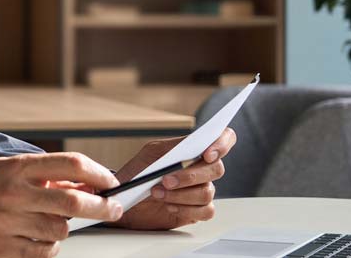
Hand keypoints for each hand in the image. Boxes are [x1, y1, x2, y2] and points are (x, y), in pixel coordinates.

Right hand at [0, 152, 122, 257]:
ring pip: (60, 230)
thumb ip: (46, 175)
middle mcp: (12, 193)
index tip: (111, 183)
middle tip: (113, 209)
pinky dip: (48, 248)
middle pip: (73, 202)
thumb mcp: (9, 171)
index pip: (71, 164)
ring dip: (63, 228)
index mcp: (17, 168)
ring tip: (47, 223)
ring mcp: (6, 223)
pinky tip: (37, 239)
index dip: (99, 174)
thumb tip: (89, 185)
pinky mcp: (2, 250)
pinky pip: (44, 252)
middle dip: (102, 207)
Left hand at [106, 128, 236, 229]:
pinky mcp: (198, 210)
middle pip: (216, 169)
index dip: (222, 144)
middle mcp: (202, 169)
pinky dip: (186, 209)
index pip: (224, 138)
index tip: (207, 154)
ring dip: (180, 194)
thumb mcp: (152, 154)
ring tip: (157, 193)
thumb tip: (191, 145)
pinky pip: (206, 211)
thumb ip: (174, 147)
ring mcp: (202, 190)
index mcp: (194, 149)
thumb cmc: (138, 173)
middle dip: (189, 176)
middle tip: (166, 180)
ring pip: (207, 192)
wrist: (126, 200)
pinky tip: (169, 206)